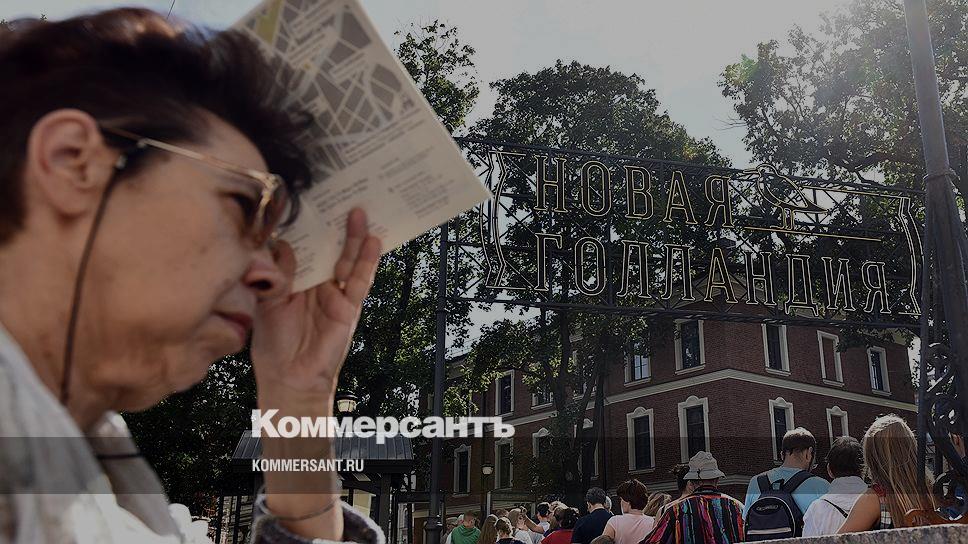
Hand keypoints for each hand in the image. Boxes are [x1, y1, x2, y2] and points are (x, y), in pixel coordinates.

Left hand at [251, 208, 380, 402]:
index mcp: (295, 279)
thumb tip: (282, 244)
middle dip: (334, 224)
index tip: (307, 199)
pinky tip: (374, 241)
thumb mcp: (267, 302)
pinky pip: (359, 281)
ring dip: (354, 236)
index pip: (304, 246)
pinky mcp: (348, 307)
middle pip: (329, 247)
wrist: (288, 378)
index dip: (306, 225)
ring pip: (346, 259)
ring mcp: (334, 294)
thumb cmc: (274, 344)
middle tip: (340, 195)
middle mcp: (317, 282)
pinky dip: (367, 261)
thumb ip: (276, 274)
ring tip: (359, 211)